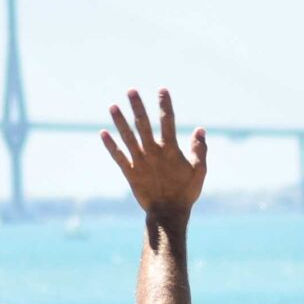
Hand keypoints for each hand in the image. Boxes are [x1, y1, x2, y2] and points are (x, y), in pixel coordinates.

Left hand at [100, 88, 207, 220]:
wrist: (168, 213)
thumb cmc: (185, 192)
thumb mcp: (199, 171)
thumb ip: (199, 149)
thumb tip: (200, 129)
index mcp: (170, 150)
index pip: (168, 121)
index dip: (165, 105)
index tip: (162, 90)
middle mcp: (152, 152)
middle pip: (143, 124)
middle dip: (137, 106)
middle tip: (131, 90)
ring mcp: (140, 162)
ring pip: (128, 137)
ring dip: (120, 121)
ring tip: (113, 106)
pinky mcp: (130, 172)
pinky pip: (118, 156)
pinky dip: (110, 145)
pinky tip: (103, 133)